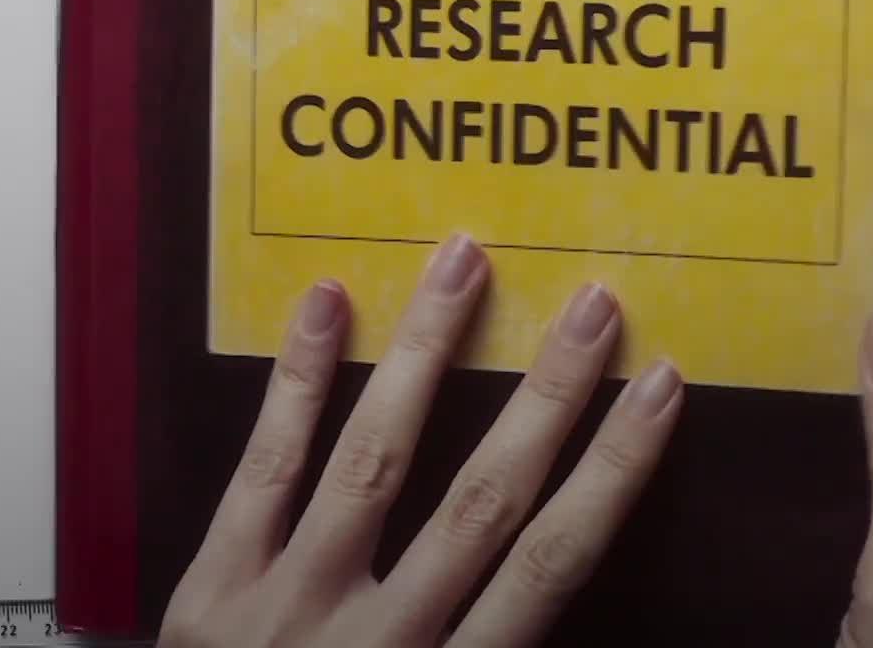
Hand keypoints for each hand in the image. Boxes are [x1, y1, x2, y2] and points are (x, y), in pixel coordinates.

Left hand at [158, 234, 683, 646]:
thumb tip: (564, 585)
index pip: (551, 565)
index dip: (612, 471)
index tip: (659, 390)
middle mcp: (381, 638)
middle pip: (479, 499)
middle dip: (544, 397)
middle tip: (594, 306)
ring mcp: (288, 605)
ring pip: (373, 461)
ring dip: (426, 355)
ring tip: (465, 262)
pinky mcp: (213, 589)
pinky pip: (260, 469)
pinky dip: (295, 383)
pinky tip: (326, 302)